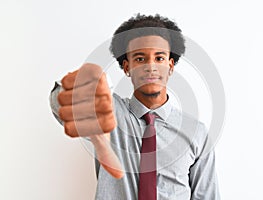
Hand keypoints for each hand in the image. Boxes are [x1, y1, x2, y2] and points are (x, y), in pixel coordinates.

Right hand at [58, 63, 122, 178]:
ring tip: (79, 98)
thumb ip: (107, 155)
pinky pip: (67, 80)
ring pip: (64, 97)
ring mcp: (101, 85)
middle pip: (67, 112)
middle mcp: (108, 104)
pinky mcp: (93, 70)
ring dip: (67, 97)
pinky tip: (79, 86)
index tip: (83, 122)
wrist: (96, 92)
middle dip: (67, 111)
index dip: (70, 125)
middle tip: (79, 109)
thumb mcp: (100, 136)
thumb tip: (118, 174)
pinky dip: (68, 84)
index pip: (71, 130)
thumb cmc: (95, 116)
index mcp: (108, 122)